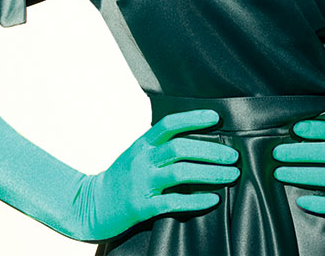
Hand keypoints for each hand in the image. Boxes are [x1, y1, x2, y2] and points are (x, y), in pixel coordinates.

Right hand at [78, 109, 238, 240]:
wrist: (91, 204)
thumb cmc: (121, 177)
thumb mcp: (137, 154)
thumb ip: (160, 146)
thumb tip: (197, 139)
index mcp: (143, 143)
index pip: (170, 124)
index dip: (193, 118)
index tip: (216, 117)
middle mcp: (142, 159)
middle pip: (180, 148)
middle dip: (211, 151)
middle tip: (233, 156)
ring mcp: (141, 182)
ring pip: (180, 173)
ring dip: (210, 173)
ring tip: (231, 175)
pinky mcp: (141, 207)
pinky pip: (173, 202)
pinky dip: (195, 201)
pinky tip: (213, 199)